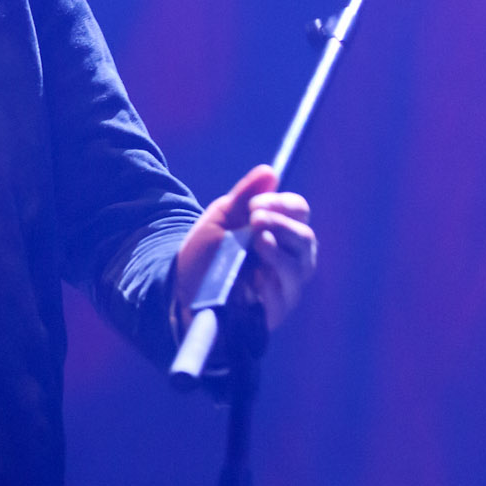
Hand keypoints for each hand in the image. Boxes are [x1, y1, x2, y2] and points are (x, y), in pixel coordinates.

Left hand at [175, 165, 315, 329]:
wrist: (179, 291)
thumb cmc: (204, 254)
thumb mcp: (219, 220)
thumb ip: (243, 197)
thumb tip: (270, 172)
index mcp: (279, 232)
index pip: (299, 212)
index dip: (283, 204)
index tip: (255, 205)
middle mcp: (289, 259)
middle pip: (306, 239)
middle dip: (282, 225)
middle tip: (255, 220)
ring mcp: (284, 288)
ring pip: (299, 269)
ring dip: (279, 254)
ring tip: (258, 242)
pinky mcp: (273, 314)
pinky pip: (282, 300)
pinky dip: (269, 287)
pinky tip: (255, 278)